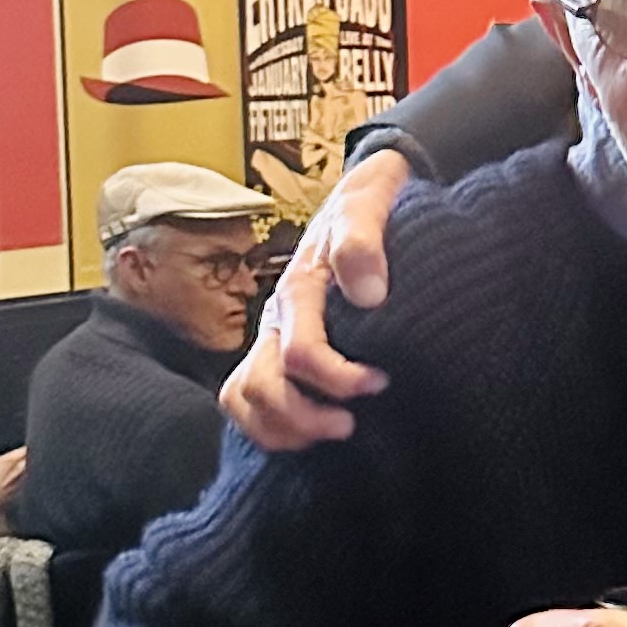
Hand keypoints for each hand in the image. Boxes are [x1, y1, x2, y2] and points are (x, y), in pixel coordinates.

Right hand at [225, 148, 412, 448]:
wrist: (359, 194)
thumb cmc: (367, 205)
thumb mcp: (368, 207)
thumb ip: (364, 242)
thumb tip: (370, 295)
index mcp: (298, 289)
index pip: (300, 353)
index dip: (338, 380)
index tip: (380, 383)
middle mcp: (276, 317)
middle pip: (260, 386)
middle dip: (304, 417)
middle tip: (352, 425)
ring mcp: (271, 335)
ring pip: (246, 398)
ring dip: (284, 428)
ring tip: (333, 432)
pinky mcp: (275, 348)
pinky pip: (248, 397)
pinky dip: (271, 425)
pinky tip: (312, 430)